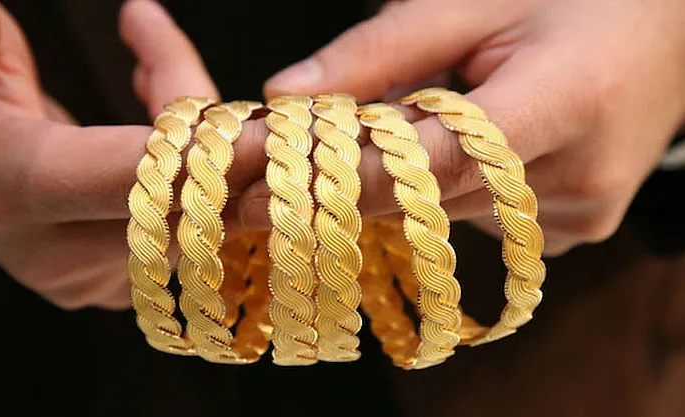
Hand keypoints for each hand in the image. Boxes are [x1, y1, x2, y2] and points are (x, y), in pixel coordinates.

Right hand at [0, 0, 263, 309]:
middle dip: (237, 150)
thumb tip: (81, 20)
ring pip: (199, 217)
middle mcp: (56, 253)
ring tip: (164, 58)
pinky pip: (193, 227)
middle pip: (184, 206)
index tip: (276, 130)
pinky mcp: (118, 282)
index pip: (133, 178)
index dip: (210, 154)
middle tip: (285, 112)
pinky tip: (180, 109)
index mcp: (10, 190)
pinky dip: (205, 172)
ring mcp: (91, 277)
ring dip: (217, 145)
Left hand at [247, 0, 684, 254]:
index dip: (345, 177)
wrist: (669, 25)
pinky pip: (482, 222)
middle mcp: (580, 174)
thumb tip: (288, 95)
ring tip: (385, 132)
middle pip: (431, 196)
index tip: (265, 190)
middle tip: (281, 168)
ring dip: (401, 183)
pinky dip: (446, 192)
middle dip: (355, 180)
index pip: (433, 161)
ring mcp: (582, 213)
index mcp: (567, 100)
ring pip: (448, 215)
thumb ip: (382, 49)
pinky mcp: (577, 228)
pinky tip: (452, 147)